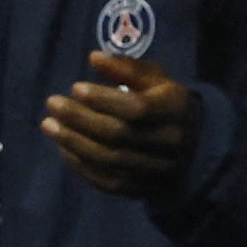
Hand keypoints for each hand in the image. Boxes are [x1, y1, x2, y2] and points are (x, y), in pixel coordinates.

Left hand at [42, 50, 199, 199]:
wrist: (197, 146)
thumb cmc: (168, 103)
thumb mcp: (157, 78)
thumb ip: (127, 68)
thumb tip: (94, 57)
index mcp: (174, 110)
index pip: (137, 108)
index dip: (104, 99)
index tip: (75, 87)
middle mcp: (168, 143)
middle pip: (118, 135)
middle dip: (80, 120)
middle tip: (52, 104)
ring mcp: (156, 170)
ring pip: (110, 160)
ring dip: (74, 143)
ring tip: (49, 125)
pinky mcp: (143, 189)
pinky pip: (108, 181)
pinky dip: (81, 165)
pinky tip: (63, 148)